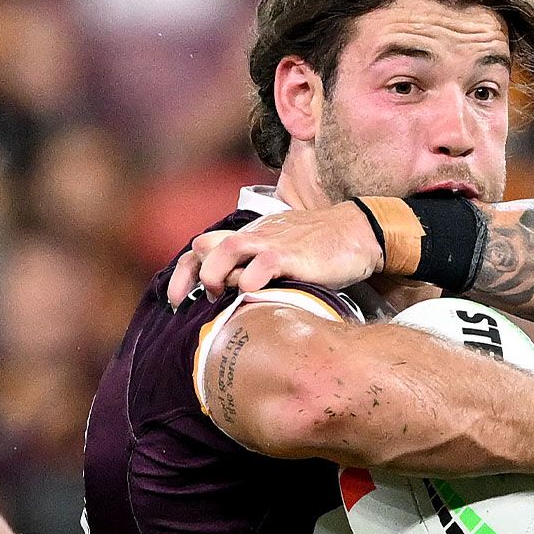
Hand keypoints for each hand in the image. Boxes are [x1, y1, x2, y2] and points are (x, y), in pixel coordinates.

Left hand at [169, 202, 387, 302]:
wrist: (356, 232)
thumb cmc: (317, 249)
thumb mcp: (279, 255)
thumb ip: (254, 269)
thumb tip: (233, 299)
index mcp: (248, 238)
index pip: (201, 248)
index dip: (182, 274)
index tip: (177, 302)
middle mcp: (253, 237)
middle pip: (204, 246)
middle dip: (193, 276)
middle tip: (197, 301)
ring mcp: (272, 244)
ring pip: (228, 249)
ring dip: (215, 273)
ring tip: (221, 294)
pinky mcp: (293, 255)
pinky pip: (263, 264)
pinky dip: (252, 280)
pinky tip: (252, 294)